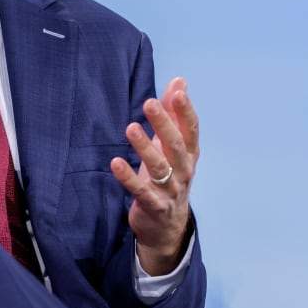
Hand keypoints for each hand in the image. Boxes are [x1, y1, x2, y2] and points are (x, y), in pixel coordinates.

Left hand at [110, 77, 199, 274]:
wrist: (167, 226)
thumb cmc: (169, 177)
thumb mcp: (172, 146)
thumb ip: (174, 114)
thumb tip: (179, 81)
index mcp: (189, 154)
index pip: (191, 130)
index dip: (185, 112)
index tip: (178, 93)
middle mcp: (184, 171)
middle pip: (175, 145)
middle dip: (164, 124)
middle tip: (149, 103)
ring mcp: (170, 190)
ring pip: (160, 167)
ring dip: (145, 147)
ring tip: (131, 128)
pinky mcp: (153, 206)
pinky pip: (141, 191)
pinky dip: (128, 177)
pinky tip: (116, 163)